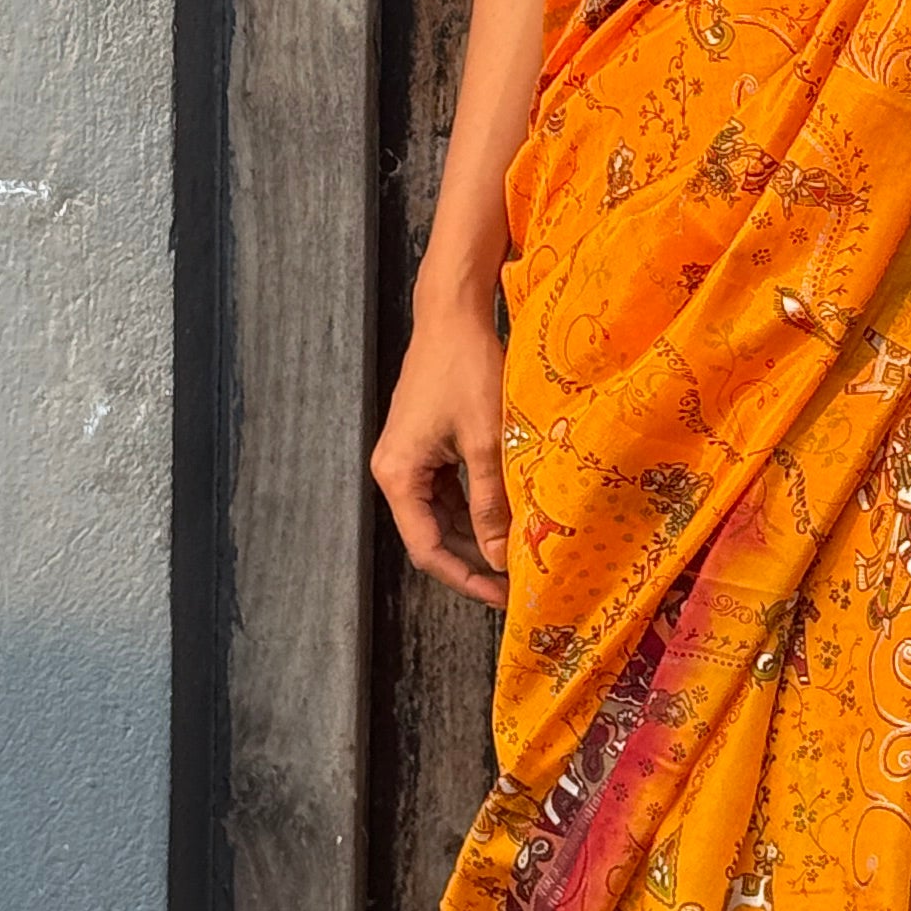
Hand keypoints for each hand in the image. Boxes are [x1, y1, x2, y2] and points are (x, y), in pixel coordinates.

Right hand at [370, 289, 511, 605]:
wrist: (452, 314)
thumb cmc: (466, 368)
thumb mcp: (486, 441)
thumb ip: (491, 502)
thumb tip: (502, 557)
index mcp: (398, 475)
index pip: (426, 548)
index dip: (465, 578)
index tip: (502, 596)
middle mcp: (395, 471)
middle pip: (431, 535)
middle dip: (472, 561)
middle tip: (515, 582)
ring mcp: (409, 457)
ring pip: (441, 514)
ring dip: (475, 535)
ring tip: (515, 554)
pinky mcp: (425, 444)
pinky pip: (448, 490)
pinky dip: (474, 507)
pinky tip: (506, 516)